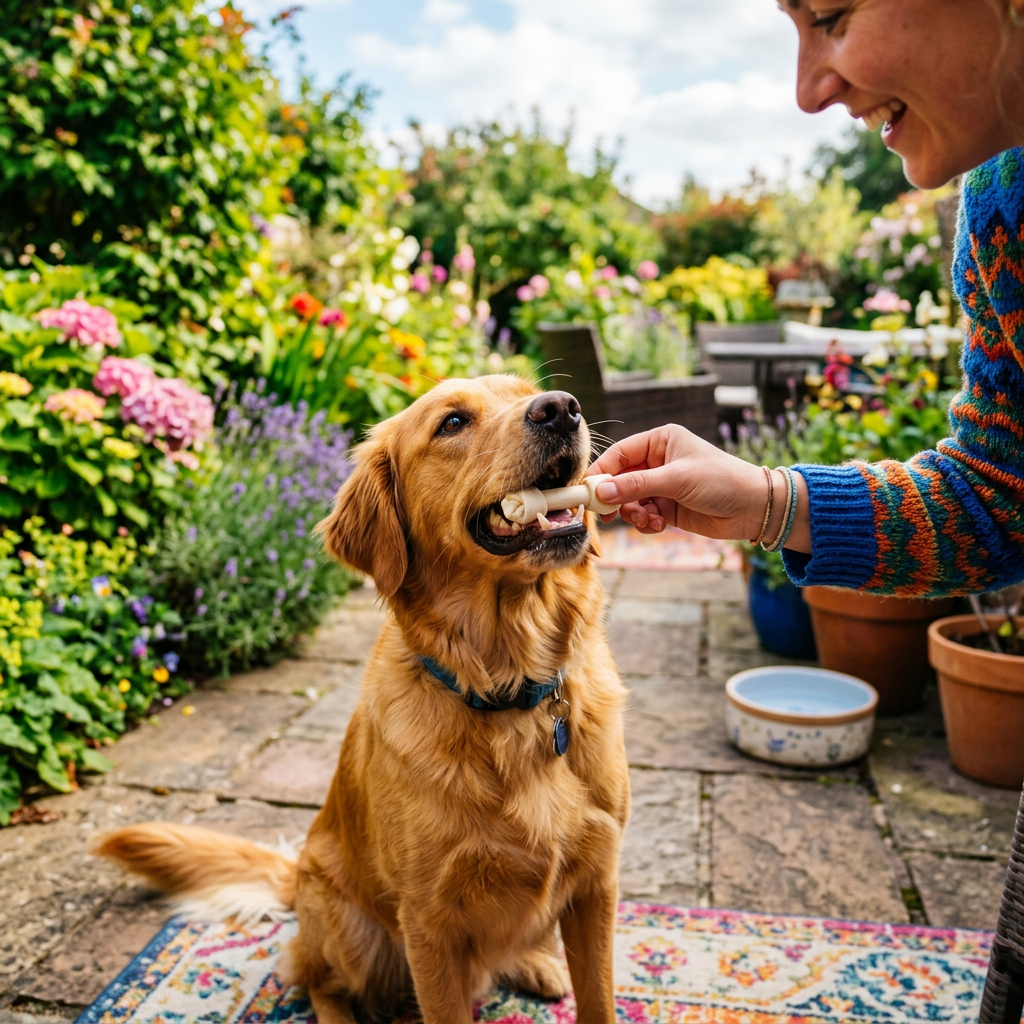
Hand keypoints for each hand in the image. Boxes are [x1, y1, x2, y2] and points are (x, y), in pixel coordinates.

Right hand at [586, 424, 810, 551]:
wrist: (754, 508)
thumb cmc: (722, 480)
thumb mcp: (677, 479)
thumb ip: (637, 485)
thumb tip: (601, 492)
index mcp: (660, 441)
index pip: (619, 454)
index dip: (601, 472)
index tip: (585, 491)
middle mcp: (658, 461)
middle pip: (619, 479)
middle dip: (614, 498)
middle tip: (605, 515)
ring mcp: (662, 486)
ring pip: (629, 501)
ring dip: (633, 514)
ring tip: (649, 520)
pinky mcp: (667, 508)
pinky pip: (642, 515)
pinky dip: (645, 523)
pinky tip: (658, 526)